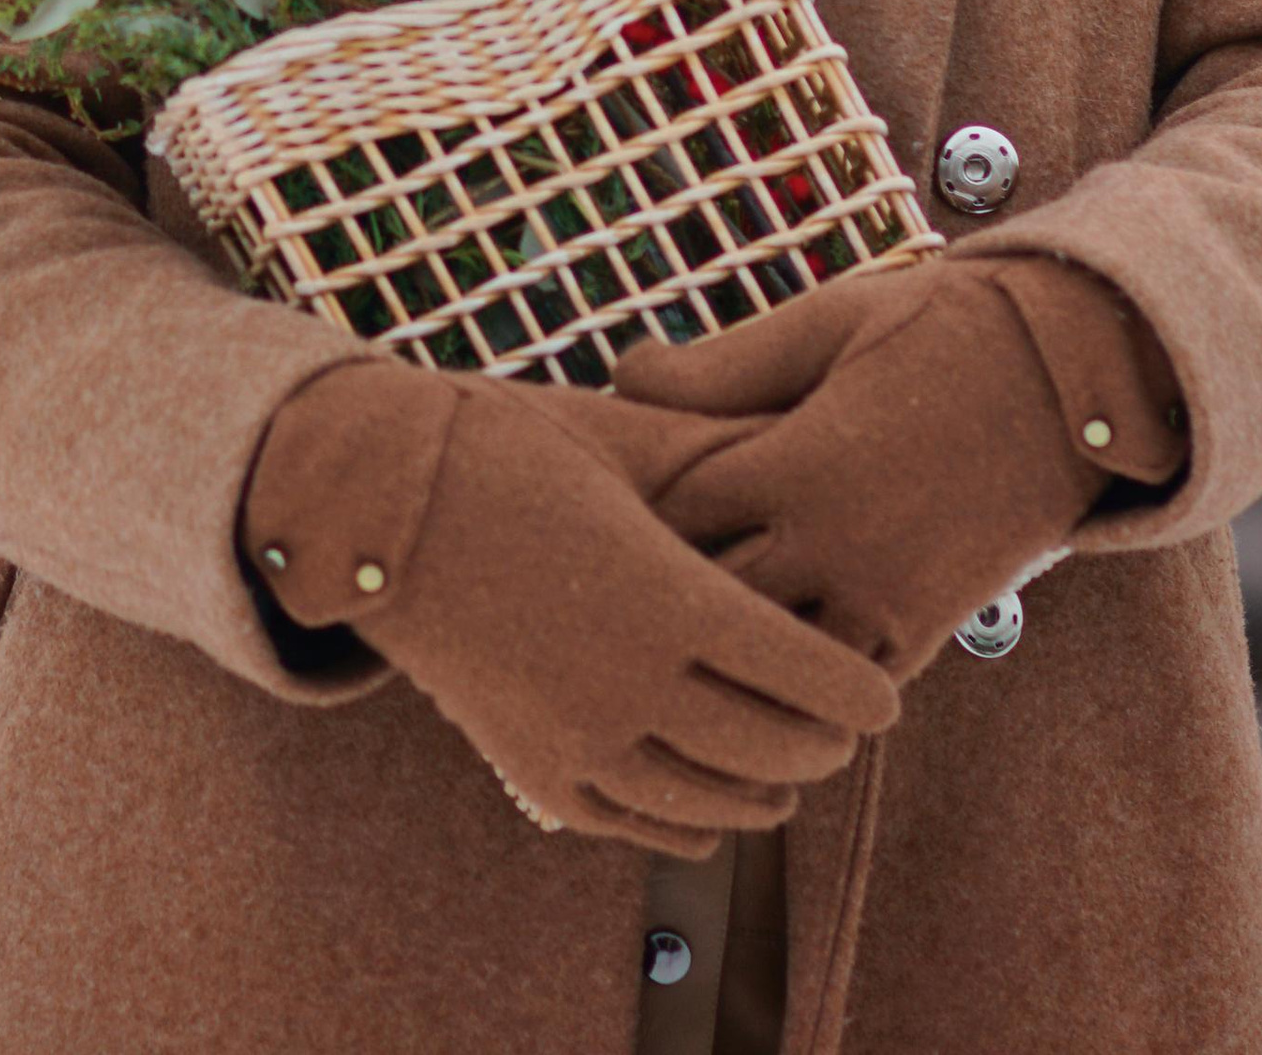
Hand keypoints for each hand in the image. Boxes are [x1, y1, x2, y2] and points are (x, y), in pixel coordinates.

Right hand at [241, 361, 900, 851]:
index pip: (804, 676)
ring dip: (765, 793)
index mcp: (665, 596)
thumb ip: (719, 454)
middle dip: (824, 746)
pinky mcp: (534, 767)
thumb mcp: (624, 436)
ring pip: (712, 804)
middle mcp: (629, 682)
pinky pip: (638, 826)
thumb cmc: (507, 445)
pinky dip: (690, 826)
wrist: (377, 505)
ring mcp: (578, 736)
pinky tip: (711, 814)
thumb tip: (806, 443)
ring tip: (790, 772)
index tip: (884, 697)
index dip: (858, 695)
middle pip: (772, 750)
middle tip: (847, 729)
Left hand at [614, 259, 1177, 680]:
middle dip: (671, 582)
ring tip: (698, 615)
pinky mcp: (928, 632)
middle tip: (639, 565)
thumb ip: (723, 364)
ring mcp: (883, 600)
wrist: (1072, 378)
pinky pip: (841, 682)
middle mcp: (834, 546)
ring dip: (735, 638)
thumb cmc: (936, 330)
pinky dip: (802, 671)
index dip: (640, 499)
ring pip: (771, 658)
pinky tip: (773, 646)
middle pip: (707, 598)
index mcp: (797, 462)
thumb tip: (619, 372)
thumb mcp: (826, 325)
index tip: (623, 490)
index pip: (674, 509)